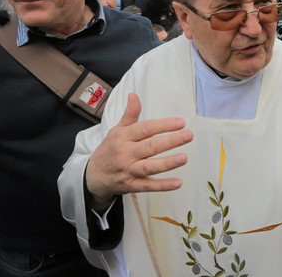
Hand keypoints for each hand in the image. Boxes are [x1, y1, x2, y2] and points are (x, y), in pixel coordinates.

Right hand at [85, 93, 192, 210]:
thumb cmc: (110, 149)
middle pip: (150, 147)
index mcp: (123, 137)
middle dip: (170, 141)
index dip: (163, 125)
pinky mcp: (132, 185)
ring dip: (167, 163)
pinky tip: (178, 183)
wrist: (93, 175)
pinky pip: (148, 186)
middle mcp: (125, 153)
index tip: (180, 122)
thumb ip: (130, 114)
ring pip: (149, 167)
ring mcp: (129, 170)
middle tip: (188, 136)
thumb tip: (134, 95)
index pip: (145, 129)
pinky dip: (163, 186)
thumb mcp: (117, 130)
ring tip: (184, 158)